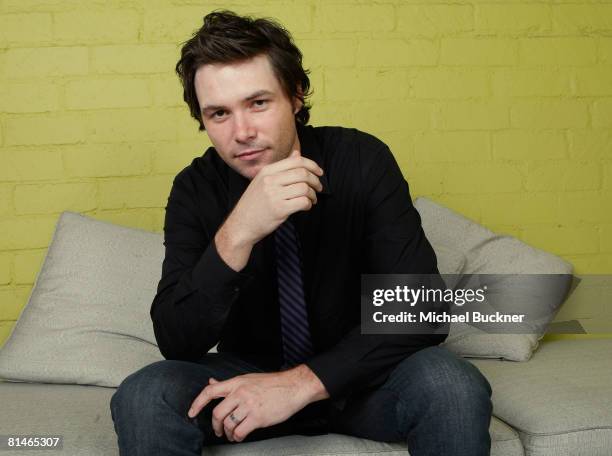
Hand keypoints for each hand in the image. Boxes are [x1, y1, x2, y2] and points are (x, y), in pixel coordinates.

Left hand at [187, 369, 319, 441]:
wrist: (294, 386)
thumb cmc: (274, 383)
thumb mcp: (248, 379)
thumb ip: (229, 384)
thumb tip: (212, 382)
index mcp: (237, 382)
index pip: (210, 391)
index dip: (198, 403)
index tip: (191, 412)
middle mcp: (240, 393)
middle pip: (217, 412)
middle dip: (215, 426)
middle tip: (218, 430)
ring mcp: (249, 405)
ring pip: (228, 424)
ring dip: (228, 433)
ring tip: (233, 434)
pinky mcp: (258, 417)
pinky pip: (240, 431)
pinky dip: (237, 437)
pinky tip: (240, 436)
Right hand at [224, 149, 323, 247]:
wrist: (241, 225)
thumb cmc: (254, 204)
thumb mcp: (263, 181)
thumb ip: (281, 168)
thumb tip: (297, 154)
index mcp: (267, 171)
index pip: (296, 161)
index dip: (312, 165)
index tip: (319, 173)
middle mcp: (270, 180)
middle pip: (303, 173)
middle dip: (315, 181)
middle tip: (318, 188)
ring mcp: (274, 195)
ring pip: (304, 188)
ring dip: (313, 195)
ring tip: (311, 200)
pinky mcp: (279, 209)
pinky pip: (303, 202)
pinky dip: (308, 204)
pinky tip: (305, 207)